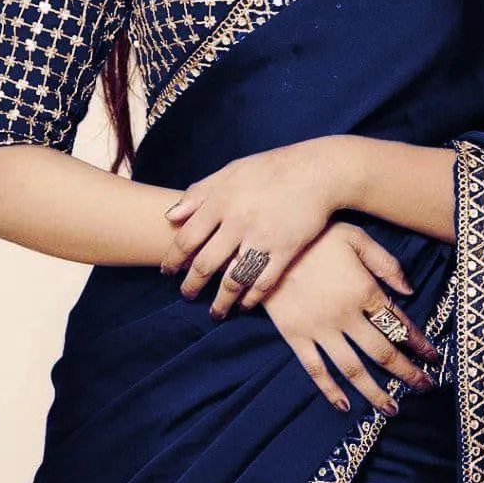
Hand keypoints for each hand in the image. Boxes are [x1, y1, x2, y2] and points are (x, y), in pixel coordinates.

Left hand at [159, 138, 396, 317]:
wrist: (316, 171)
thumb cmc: (270, 169)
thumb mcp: (230, 171)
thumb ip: (199, 192)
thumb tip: (170, 216)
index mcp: (221, 201)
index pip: (187, 238)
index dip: (173, 259)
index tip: (167, 272)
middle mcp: (238, 222)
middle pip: (205, 264)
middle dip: (191, 286)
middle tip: (186, 295)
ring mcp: (263, 238)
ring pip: (233, 281)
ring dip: (220, 302)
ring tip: (214, 313)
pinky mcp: (286, 251)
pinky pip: (263, 283)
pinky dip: (251, 299)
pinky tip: (244, 305)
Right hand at [260, 220, 440, 414]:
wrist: (266, 241)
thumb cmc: (314, 235)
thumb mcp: (355, 236)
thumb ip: (385, 262)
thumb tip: (409, 291)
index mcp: (363, 290)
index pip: (398, 323)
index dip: (419, 342)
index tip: (433, 358)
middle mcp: (345, 316)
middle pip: (382, 352)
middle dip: (407, 373)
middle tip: (425, 388)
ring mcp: (319, 329)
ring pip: (353, 369)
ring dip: (375, 392)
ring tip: (392, 409)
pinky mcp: (295, 336)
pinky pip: (316, 369)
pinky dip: (330, 390)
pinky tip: (345, 405)